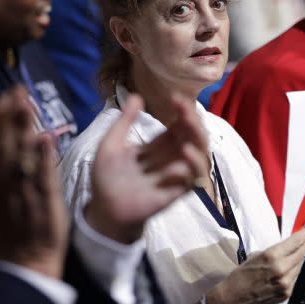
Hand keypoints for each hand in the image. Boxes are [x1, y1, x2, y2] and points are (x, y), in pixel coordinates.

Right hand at [0, 86, 67, 278]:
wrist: (26, 263)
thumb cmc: (9, 229)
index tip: (7, 95)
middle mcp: (3, 186)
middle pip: (4, 146)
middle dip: (10, 117)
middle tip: (19, 91)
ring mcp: (23, 194)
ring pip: (20, 158)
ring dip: (24, 130)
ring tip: (28, 105)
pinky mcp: (44, 204)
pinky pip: (42, 179)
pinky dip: (44, 159)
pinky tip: (46, 138)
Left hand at [84, 93, 209, 243]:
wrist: (102, 209)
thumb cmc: (107, 178)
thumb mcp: (111, 143)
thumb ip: (124, 121)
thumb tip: (136, 96)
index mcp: (159, 145)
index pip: (180, 124)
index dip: (183, 111)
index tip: (175, 99)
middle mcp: (172, 158)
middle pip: (195, 136)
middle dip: (194, 120)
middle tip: (183, 110)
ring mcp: (176, 175)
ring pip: (202, 155)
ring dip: (199, 139)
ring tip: (186, 126)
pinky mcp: (177, 192)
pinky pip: (194, 178)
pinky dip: (193, 164)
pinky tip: (183, 154)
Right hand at [206, 229, 304, 303]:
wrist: (235, 297)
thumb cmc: (242, 274)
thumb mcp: (256, 255)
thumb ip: (274, 251)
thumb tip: (287, 247)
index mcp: (272, 256)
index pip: (295, 242)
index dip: (303, 235)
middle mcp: (281, 269)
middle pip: (300, 253)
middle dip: (302, 245)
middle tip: (303, 240)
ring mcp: (285, 283)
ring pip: (299, 266)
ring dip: (298, 258)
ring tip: (297, 253)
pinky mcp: (286, 293)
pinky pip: (294, 278)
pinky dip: (293, 271)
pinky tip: (290, 267)